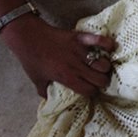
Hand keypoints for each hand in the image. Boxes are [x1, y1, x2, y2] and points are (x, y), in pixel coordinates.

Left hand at [0, 15, 116, 98]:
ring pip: (104, 64)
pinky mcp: (81, 38)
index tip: (91, 90)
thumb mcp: (36, 80)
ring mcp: (80, 51)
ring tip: (101, 66)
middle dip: (102, 82)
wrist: (28, 37)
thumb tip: (49, 99)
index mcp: (67, 78)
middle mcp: (76, 66)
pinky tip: (109, 48)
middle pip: (101, 80)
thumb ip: (44, 91)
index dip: (92, 92)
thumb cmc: (31, 59)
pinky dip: (108, 44)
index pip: (89, 91)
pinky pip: (101, 41)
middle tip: (98, 79)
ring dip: (105, 67)